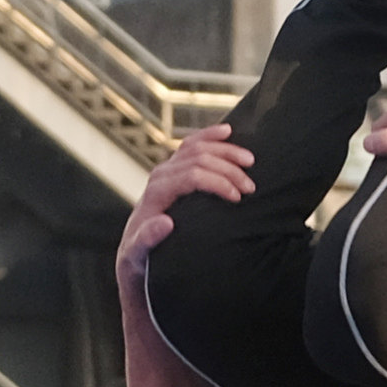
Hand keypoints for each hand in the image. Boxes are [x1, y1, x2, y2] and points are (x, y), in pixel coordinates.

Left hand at [117, 127, 254, 285]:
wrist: (135, 248)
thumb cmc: (141, 255)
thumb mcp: (139, 253)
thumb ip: (148, 239)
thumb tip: (165, 223)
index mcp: (156, 193)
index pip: (193, 176)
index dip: (218, 183)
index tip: (238, 197)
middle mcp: (161, 175)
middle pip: (200, 159)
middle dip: (229, 170)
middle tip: (251, 187)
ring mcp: (167, 168)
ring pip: (199, 148)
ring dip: (226, 151)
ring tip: (250, 161)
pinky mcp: (173, 167)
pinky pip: (192, 144)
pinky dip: (210, 136)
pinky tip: (227, 131)